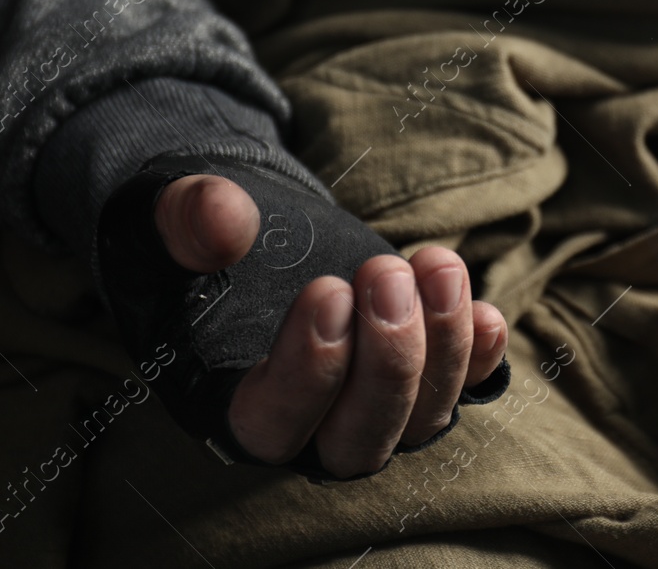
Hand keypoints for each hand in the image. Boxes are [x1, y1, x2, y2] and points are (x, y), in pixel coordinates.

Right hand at [153, 174, 508, 477]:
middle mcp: (307, 425)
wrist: (244, 229)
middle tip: (386, 275)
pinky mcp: (417, 377)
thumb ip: (186, 223)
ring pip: (420, 422)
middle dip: (386, 360)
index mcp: (228, 400)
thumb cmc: (197, 237)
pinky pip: (463, 392)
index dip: (308, 371)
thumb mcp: (171, 220)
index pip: (273, 423)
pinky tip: (486, 311)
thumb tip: (222, 218)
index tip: (330, 292)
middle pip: (358, 440)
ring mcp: (370, 408)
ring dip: (442, 347)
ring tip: (438, 266)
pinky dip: (481, 359)